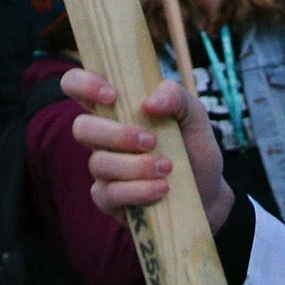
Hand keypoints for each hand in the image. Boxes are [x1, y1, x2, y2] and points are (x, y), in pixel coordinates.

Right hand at [61, 69, 232, 230]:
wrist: (208, 193)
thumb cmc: (193, 148)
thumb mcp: (194, 115)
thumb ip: (176, 96)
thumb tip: (149, 103)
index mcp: (115, 107)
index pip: (76, 85)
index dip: (83, 84)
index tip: (112, 95)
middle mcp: (102, 137)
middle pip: (81, 128)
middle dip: (117, 134)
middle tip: (151, 141)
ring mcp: (103, 170)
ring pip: (98, 163)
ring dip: (135, 166)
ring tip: (167, 168)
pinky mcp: (108, 199)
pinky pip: (108, 194)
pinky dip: (137, 191)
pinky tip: (161, 189)